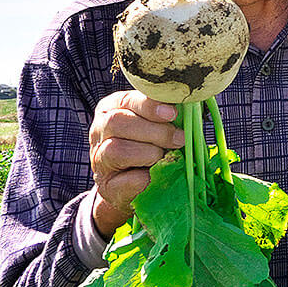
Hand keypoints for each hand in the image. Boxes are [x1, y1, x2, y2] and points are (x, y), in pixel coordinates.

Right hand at [88, 90, 184, 236]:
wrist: (129, 186)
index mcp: (111, 110)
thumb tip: (189, 109)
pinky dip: (144, 178)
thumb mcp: (153, 125)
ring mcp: (99, 159)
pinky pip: (125, 180)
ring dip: (148, 153)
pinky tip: (153, 175)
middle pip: (117, 122)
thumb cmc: (146, 147)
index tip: (172, 113)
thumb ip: (164, 116)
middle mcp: (99, 131)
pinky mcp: (106, 185)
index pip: (125, 100)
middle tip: (179, 139)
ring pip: (116, 149)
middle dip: (154, 131)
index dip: (149, 106)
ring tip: (163, 157)